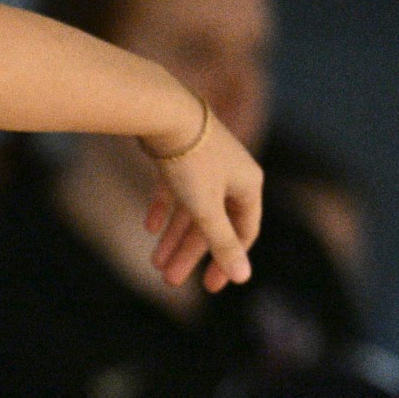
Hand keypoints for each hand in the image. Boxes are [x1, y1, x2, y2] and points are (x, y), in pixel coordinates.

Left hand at [143, 112, 262, 292]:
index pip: (244, 232)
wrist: (162, 111)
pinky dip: (163, 208)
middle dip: (191, 254)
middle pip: (213, 224)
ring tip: (155, 264)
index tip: (210, 286)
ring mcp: (206, 162)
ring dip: (174, 238)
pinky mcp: (180, 153)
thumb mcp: (206, 207)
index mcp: (249, 185)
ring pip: (191, 209)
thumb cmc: (190, 160)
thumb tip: (243, 278)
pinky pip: (174, 189)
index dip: (228, 261)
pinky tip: (149, 228)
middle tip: (169, 281)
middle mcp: (233, 173)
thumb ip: (222, 242)